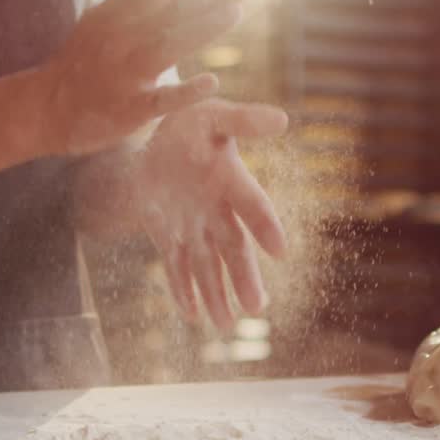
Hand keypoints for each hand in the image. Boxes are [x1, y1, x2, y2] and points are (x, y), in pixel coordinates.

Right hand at [40, 0, 252, 156]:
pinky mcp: (126, 108)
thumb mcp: (106, 15)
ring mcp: (123, 72)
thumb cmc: (83, 59)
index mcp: (120, 12)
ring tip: (236, 13)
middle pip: (171, 10)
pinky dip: (184, 92)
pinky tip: (212, 83)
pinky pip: (158, 99)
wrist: (45, 108)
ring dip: (200, 29)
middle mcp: (122, 37)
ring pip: (165, 46)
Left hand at [133, 99, 288, 332]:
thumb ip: (243, 119)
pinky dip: (182, 289)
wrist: (156, 139)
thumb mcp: (213, 115)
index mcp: (233, 181)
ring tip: (226, 325)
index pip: (254, 207)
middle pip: (234, 249)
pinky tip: (193, 315)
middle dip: (244, 278)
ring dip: (216, 294)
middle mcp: (218, 210)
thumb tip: (282, 119)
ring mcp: (194, 226)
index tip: (281, 251)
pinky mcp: (169, 235)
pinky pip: (176, 266)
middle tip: (257, 307)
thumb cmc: (193, 124)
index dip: (267, 226)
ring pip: (206, 266)